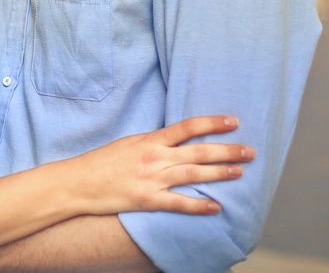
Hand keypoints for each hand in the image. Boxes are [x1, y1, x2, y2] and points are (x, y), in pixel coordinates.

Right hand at [74, 115, 253, 215]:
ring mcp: (152, 179)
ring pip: (194, 174)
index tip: (234, 122)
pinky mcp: (147, 200)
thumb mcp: (129, 143)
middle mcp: (155, 157)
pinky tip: (216, 207)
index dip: (213, 123)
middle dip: (228, 151)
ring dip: (220, 174)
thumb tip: (175, 141)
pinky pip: (179, 203)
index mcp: (150, 139)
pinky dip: (198, 205)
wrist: (79, 182)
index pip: (188, 127)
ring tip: (240, 173)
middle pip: (199, 151)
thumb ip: (153, 143)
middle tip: (250, 151)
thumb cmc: (102, 162)